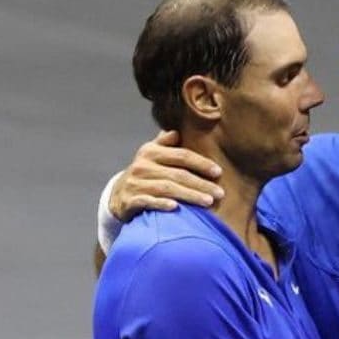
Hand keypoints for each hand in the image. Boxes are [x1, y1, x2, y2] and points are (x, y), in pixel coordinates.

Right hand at [108, 130, 226, 221]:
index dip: (201, 163)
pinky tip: (175, 207)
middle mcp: (142, 166)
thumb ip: (165, 143)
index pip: (181, 155)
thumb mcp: (152, 155)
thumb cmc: (145, 174)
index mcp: (150, 151)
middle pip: (178, 174)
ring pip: (167, 189)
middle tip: (219, 193)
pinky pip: (147, 201)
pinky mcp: (129, 200)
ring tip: (208, 202)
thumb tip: (177, 131)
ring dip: (189, 196)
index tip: (218, 172)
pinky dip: (161, 204)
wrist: (118, 194)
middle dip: (201, 184)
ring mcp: (135, 183)